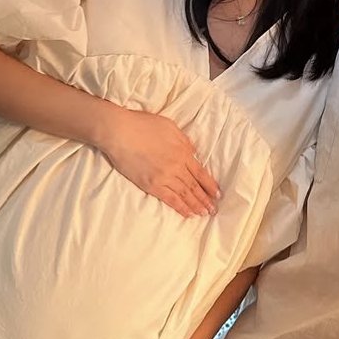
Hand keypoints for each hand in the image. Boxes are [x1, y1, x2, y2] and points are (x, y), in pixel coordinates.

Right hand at [94, 103, 219, 216]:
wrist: (120, 132)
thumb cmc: (143, 125)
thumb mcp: (170, 127)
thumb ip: (184, 141)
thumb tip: (193, 153)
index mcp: (182, 152)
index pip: (201, 173)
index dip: (210, 185)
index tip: (218, 194)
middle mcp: (176, 167)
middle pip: (194, 186)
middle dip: (205, 199)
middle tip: (214, 209)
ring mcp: (163, 177)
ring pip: (184, 195)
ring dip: (195, 205)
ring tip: (204, 214)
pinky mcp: (150, 185)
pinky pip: (169, 199)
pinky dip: (180, 207)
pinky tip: (187, 213)